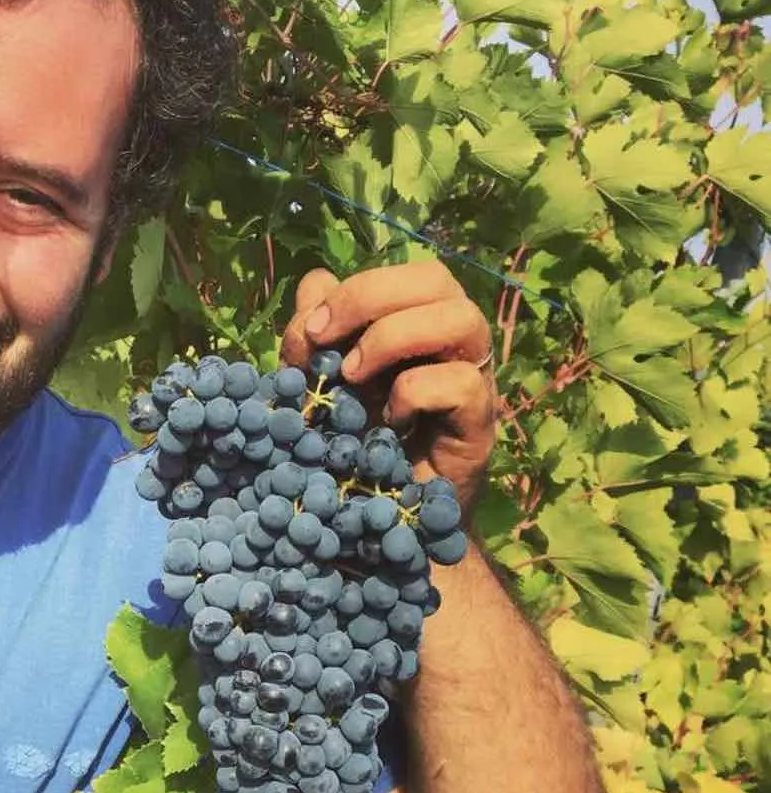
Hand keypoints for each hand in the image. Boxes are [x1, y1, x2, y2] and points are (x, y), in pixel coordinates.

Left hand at [281, 262, 496, 517]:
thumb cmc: (355, 444)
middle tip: (326, 340)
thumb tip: (316, 283)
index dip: (360, 287)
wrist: (381, 518)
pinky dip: (414, 393)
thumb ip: (312, 335)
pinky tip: (388, 421)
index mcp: (421, 323)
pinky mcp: (480, 425)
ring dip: (394, 338)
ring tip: (353, 377)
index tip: (313, 328)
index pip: (410, 273)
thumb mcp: (319, 383)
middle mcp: (455, 344)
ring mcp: (475, 381)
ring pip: (462, 319)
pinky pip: (462, 384)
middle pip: (439, 279)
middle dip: (372, 298)